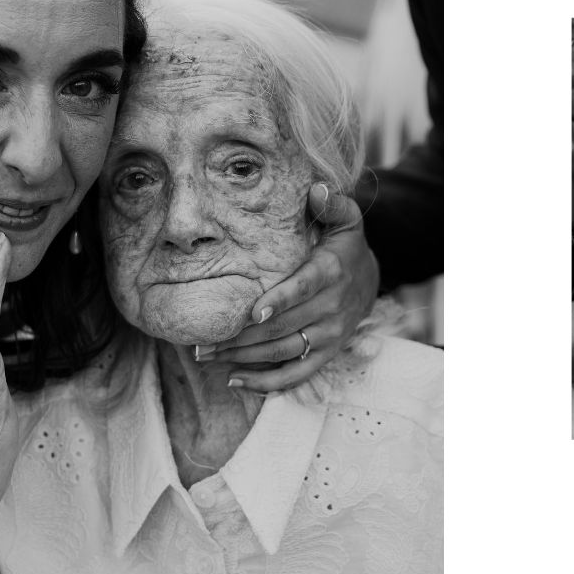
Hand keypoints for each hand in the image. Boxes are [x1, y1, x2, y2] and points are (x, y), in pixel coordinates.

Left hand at [200, 184, 378, 392]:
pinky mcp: (327, 353)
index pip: (304, 288)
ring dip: (243, 358)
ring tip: (207, 357)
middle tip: (202, 341)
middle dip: (241, 336)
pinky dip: (267, 383)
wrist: (370, 279)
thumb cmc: (345, 245)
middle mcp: (332, 308)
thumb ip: (332, 204)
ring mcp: (330, 335)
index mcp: (330, 272)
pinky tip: (234, 380)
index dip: (280, 301)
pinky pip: (297, 374)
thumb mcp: (347, 219)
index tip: (253, 312)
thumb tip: (317, 190)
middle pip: (283, 326)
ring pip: (283, 352)